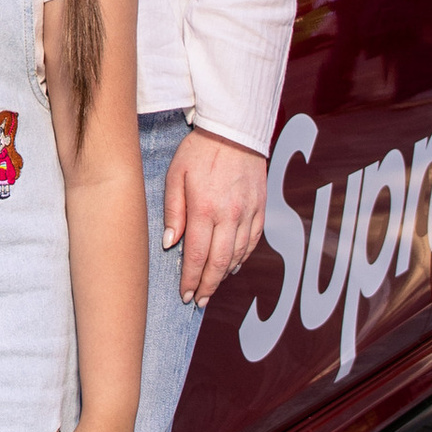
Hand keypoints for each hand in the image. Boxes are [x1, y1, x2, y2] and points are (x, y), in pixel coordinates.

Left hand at [161, 128, 267, 306]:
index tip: (185, 294)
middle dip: (208, 286)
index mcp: (205, 209)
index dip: (191, 279)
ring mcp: (248, 212)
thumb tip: (170, 243)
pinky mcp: (260, 207)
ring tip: (212, 287)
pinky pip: (253, 241)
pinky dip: (243, 257)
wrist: (234, 131)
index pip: (197, 255)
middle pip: (220, 262)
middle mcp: (229, 215)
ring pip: (238, 255)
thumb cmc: (200, 150)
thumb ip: (173, 211)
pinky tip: (233, 265)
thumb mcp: (175, 176)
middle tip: (198, 300)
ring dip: (225, 275)